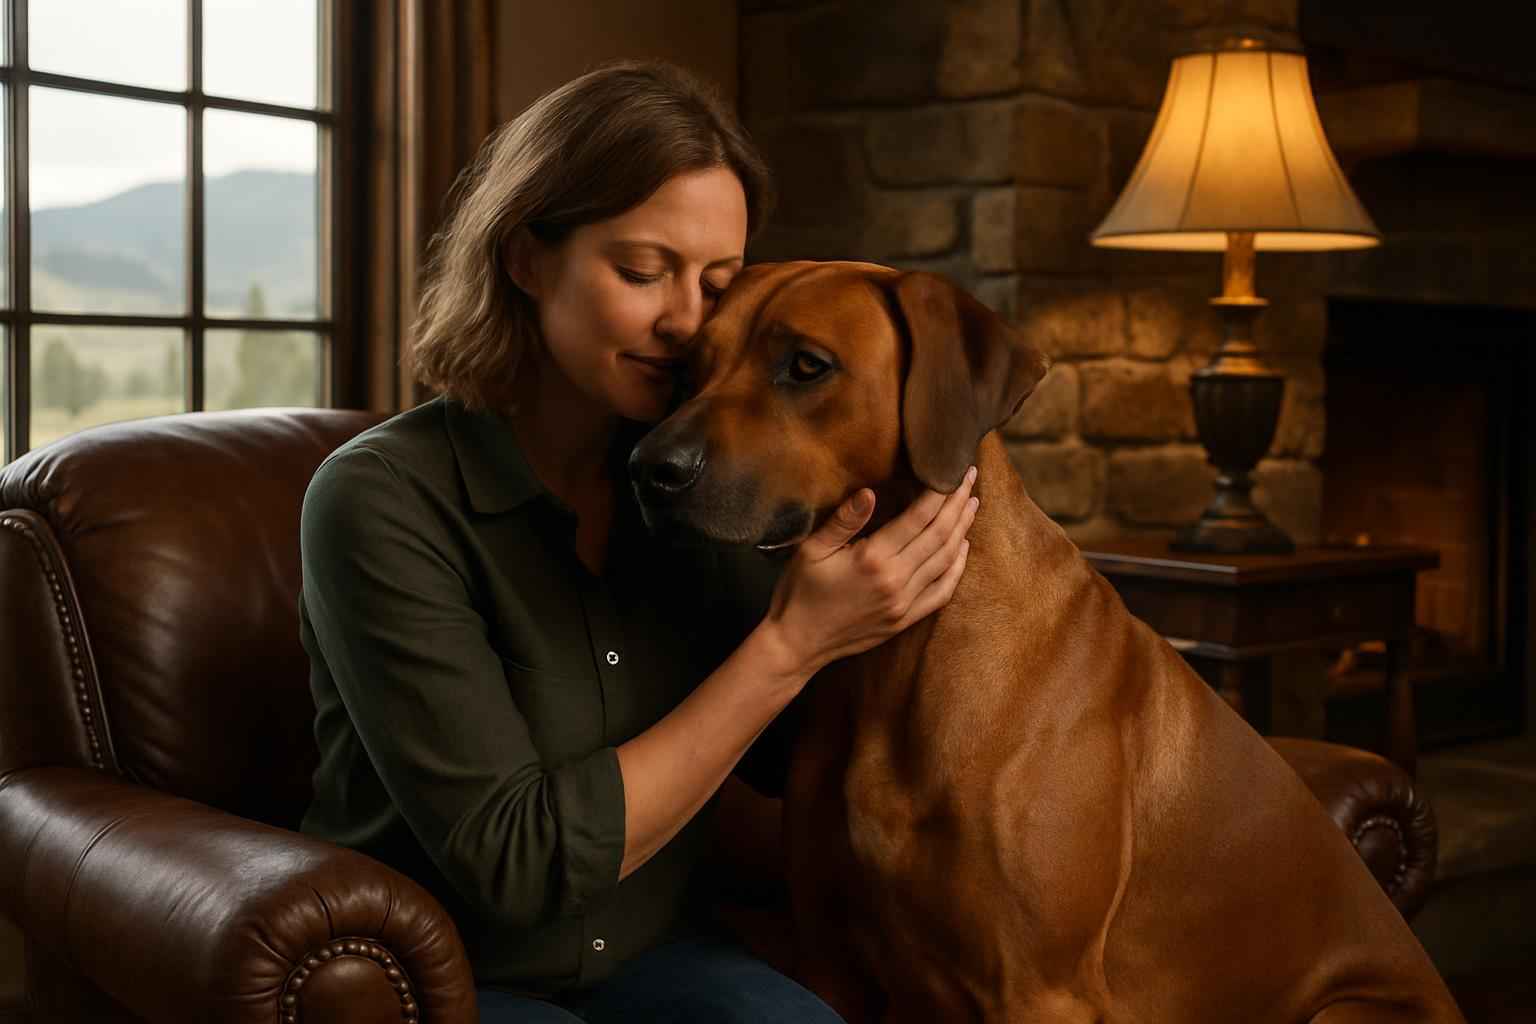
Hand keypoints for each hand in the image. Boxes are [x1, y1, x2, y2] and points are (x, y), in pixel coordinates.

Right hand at [758, 466, 978, 679]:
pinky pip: (942, 592)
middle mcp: (895, 580)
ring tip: (972, 505)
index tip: (954, 470)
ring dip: (962, 530)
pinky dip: (957, 568)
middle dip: (958, 503)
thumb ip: (844, 520)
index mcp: (873, 558)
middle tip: (970, 478)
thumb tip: (871, 492)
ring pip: (946, 560)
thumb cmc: (799, 592)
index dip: (940, 492)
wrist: (797, 643)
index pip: (919, 517)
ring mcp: (904, 602)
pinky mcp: (905, 619)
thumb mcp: (812, 549)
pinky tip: (963, 549)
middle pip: (939, 535)